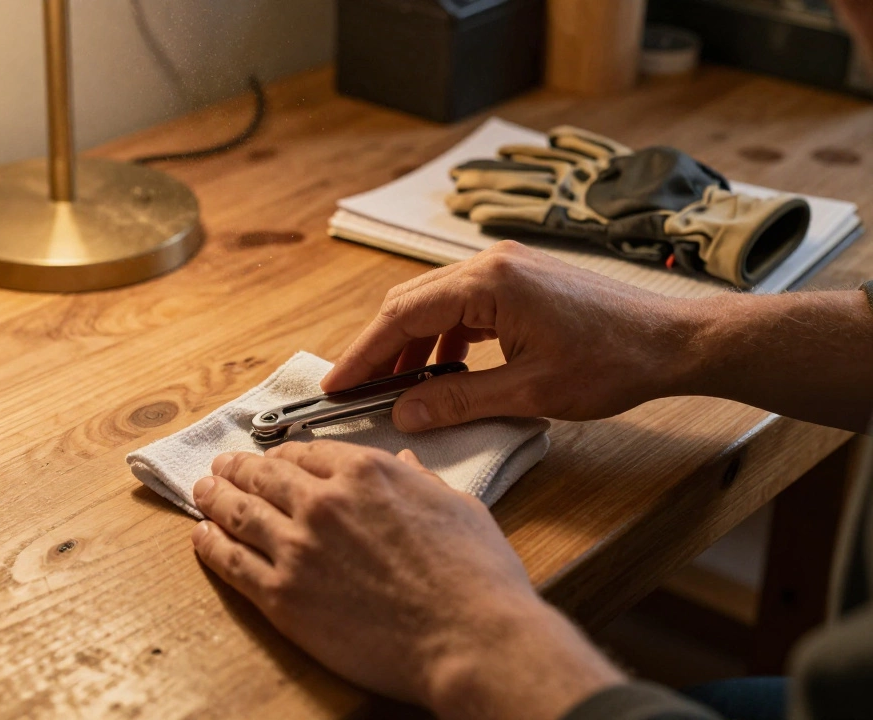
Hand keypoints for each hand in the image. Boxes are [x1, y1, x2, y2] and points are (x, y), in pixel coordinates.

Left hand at [190, 440, 622, 718]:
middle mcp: (323, 501)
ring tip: (202, 490)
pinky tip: (202, 537)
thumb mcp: (457, 505)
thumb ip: (421, 480)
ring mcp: (297, 548)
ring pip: (239, 512)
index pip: (307, 452)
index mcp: (366, 472)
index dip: (285, 454)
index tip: (275, 458)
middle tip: (221, 466)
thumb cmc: (476, 576)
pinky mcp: (282, 596)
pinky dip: (211, 545)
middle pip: (264, 475)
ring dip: (214, 497)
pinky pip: (232, 562)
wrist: (469, 639)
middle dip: (238, 467)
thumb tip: (406, 463)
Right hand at [321, 241, 693, 431]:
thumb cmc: (613, 362)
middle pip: (410, 303)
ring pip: (434, 303)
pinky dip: (441, 337)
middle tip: (356, 390)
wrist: (673, 342)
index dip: (363, 353)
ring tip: (397, 389)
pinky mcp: (520, 281)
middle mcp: (491, 263)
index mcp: (489, 282)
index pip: (402, 315)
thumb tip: (405, 413)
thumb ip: (460, 400)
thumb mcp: (530, 391)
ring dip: (410, 344)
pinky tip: (441, 370)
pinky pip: (462, 305)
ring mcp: (507, 268)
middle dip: (380, 348)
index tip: (336, 384)